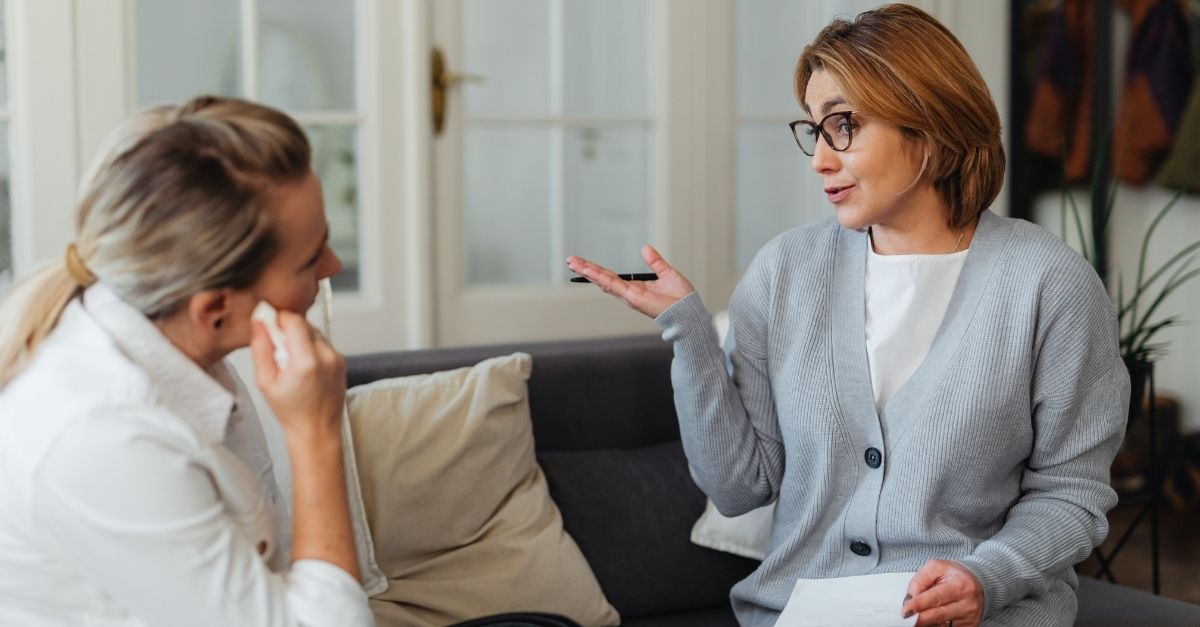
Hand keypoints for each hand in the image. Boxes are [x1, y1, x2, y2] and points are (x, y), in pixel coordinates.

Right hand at [250, 310, 345, 441]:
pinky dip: (310, 347)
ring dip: (299, 338)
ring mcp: (337, 358)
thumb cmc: (291, 412)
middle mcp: (326, 356)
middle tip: (276, 348)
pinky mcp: (341, 361)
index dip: (278, 318)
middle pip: (305, 323)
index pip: (294, 320)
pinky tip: (303, 366)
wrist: (317, 430)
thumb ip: (261, 348)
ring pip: (314, 332)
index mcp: (307, 361)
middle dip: (287, 329)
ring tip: (290, 361)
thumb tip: (258, 323)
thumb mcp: (265, 382)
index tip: (268, 325)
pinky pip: (322, 343)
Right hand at [566, 244, 694, 318]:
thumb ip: (655, 262)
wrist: (688, 310)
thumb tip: (645, 248)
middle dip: (586, 269)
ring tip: (573, 263)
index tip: (583, 262)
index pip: (611, 276)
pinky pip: (614, 285)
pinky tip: (590, 272)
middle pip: (603, 278)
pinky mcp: (633, 297)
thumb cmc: (681, 297)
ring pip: (604, 280)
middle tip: (570, 260)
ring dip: (588, 271)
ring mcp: (629, 296)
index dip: (597, 269)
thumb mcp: (666, 273)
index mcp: (635, 286)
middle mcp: (629, 292)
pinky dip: (601, 278)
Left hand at [902, 560, 983, 626]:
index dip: (919, 605)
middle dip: (919, 617)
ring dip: (927, 621)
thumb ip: (920, 579)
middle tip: (907, 616)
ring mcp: (970, 617)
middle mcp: (968, 603)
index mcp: (961, 585)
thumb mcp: (936, 567)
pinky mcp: (969, 626)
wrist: (977, 583)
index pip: (936, 597)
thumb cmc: (954, 575)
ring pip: (941, 625)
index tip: (906, 610)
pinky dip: (936, 625)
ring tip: (921, 613)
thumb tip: (911, 596)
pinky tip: (932, 618)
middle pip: (938, 615)